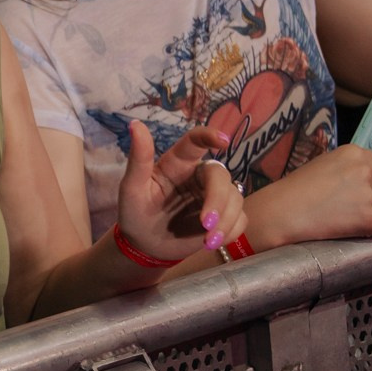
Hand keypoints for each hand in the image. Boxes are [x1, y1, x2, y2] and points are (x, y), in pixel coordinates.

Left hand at [115, 122, 246, 262]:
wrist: (144, 246)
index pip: (196, 141)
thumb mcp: (132, 188)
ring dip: (225, 220)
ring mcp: (212, 196)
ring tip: (207, 241)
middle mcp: (198, 175)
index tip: (224, 140)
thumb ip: (139, 159)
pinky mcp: (223, 217)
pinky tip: (213, 243)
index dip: (210, 135)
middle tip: (206, 224)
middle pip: (220, 175)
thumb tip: (135, 124)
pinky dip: (231, 231)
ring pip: (235, 197)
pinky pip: (240, 218)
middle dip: (218, 200)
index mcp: (177, 163)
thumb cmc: (135, 212)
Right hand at [248, 147, 371, 248]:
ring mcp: (367, 194)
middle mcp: (364, 169)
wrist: (283, 212)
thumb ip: (345, 166)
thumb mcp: (321, 164)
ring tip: (336, 215)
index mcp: (353, 152)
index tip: (350, 187)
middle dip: (366, 195)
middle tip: (340, 203)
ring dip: (364, 212)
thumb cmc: (296, 189)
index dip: (364, 179)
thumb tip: (364, 175)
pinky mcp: (368, 218)